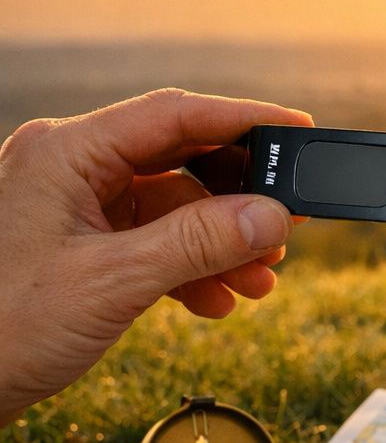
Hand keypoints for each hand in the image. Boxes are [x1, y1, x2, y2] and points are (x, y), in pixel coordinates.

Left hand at [0, 88, 312, 421]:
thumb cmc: (1, 326)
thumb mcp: (113, 282)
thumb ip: (198, 243)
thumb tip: (271, 215)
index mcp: (67, 153)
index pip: (174, 116)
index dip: (244, 120)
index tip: (299, 128)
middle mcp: (70, 168)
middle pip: (180, 161)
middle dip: (238, 199)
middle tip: (288, 225)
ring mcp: (73, 208)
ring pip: (173, 209)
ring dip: (220, 244)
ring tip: (258, 280)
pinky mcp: (79, 247)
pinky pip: (153, 243)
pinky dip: (191, 269)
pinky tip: (216, 301)